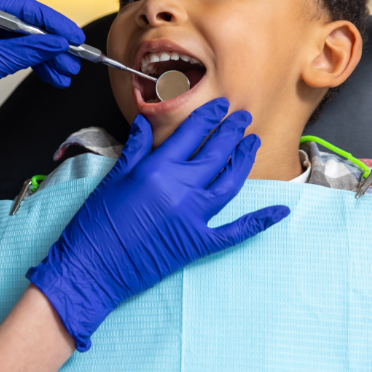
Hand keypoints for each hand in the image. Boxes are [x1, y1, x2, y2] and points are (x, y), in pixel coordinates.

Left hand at [0, 0, 84, 146]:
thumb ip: (26, 51)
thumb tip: (56, 44)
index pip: (25, 8)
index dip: (54, 23)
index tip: (74, 37)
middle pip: (27, 24)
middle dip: (52, 45)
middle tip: (74, 60)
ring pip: (23, 40)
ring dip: (45, 58)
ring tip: (65, 74)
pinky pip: (13, 51)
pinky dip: (30, 63)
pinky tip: (49, 75)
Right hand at [27, 98, 290, 351]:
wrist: (92, 266)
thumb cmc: (95, 223)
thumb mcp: (111, 179)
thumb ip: (133, 150)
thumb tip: (143, 124)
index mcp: (156, 169)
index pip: (190, 134)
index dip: (208, 117)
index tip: (220, 105)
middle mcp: (180, 188)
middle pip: (215, 153)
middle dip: (232, 131)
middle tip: (242, 117)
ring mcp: (193, 216)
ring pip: (229, 182)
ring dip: (243, 161)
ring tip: (251, 144)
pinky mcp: (198, 242)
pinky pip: (235, 230)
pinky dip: (259, 221)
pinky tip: (279, 210)